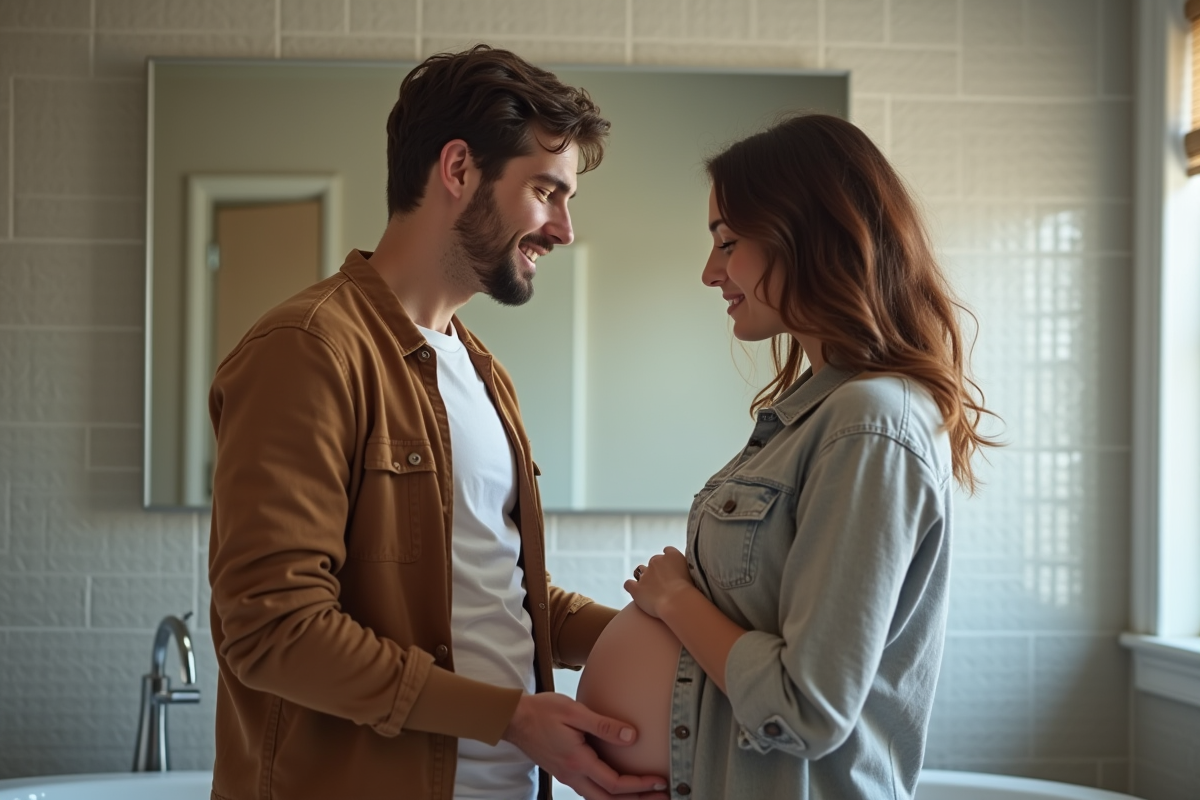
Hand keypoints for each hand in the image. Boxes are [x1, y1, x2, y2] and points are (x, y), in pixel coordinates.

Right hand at [501, 692, 668, 799]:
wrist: (513, 719)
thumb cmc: (542, 711)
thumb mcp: (574, 712)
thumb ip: (604, 725)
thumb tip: (632, 737)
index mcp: (578, 761)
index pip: (615, 784)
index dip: (640, 786)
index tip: (659, 782)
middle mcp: (572, 775)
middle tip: (661, 797)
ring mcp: (567, 776)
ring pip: (599, 798)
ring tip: (645, 795)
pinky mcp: (564, 772)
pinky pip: (590, 791)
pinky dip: (608, 794)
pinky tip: (618, 788)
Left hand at [624, 546, 694, 618]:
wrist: (678, 602)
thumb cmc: (692, 592)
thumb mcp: (696, 574)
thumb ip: (689, 569)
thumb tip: (689, 572)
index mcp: (672, 555)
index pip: (668, 551)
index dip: (669, 560)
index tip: (672, 568)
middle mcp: (657, 561)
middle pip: (654, 561)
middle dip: (657, 570)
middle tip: (664, 583)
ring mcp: (645, 574)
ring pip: (640, 570)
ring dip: (644, 577)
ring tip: (651, 588)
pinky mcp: (636, 588)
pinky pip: (628, 584)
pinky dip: (631, 586)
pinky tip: (635, 591)